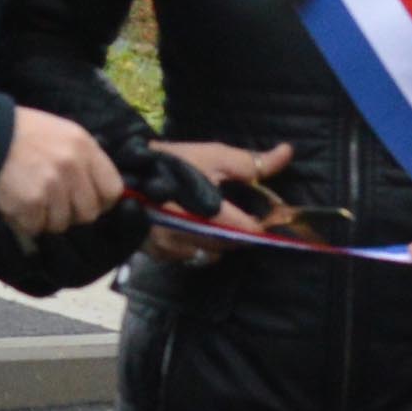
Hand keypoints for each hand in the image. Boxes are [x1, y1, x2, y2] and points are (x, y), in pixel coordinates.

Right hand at [0, 108, 124, 241]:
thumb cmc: (19, 133)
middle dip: (71, 214)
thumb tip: (97, 189)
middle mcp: (73, 167)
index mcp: (85, 147)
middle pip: (88, 213)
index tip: (87, 202)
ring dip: (45, 219)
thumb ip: (82, 158)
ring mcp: (52, 186)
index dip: (101, 202)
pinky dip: (25, 222)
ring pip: (61, 224)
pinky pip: (36, 228)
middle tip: (52, 204)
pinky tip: (15, 203)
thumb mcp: (61, 132)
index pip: (113, 190)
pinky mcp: (30, 203)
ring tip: (30, 199)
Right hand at [140, 140, 290, 266]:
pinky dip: (197, 245)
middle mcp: (191, 239)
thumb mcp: (214, 156)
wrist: (124, 173)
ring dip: (219, 240)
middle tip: (237, 209)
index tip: (267, 212)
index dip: (263, 222)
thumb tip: (287, 153)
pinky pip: (189, 256)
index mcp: (209, 216)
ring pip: (211, 253)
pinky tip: (192, 226)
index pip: (250, 233)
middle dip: (240, 229)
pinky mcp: (159, 254)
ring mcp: (173, 250)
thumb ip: (251, 163)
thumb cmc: (173, 163)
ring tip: (212, 216)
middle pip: (232, 245)